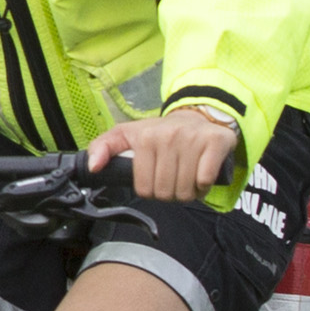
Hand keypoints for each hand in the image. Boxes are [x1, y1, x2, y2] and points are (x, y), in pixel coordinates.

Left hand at [89, 107, 239, 203]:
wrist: (196, 117)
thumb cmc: (159, 133)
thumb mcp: (126, 135)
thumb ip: (103, 148)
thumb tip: (93, 166)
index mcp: (145, 137)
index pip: (144, 188)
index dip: (150, 190)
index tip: (155, 178)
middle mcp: (169, 136)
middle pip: (165, 192)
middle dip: (169, 193)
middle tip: (172, 178)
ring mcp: (193, 138)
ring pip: (186, 190)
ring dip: (187, 191)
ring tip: (186, 177)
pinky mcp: (216, 142)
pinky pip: (205, 180)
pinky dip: (203, 185)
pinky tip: (200, 176)